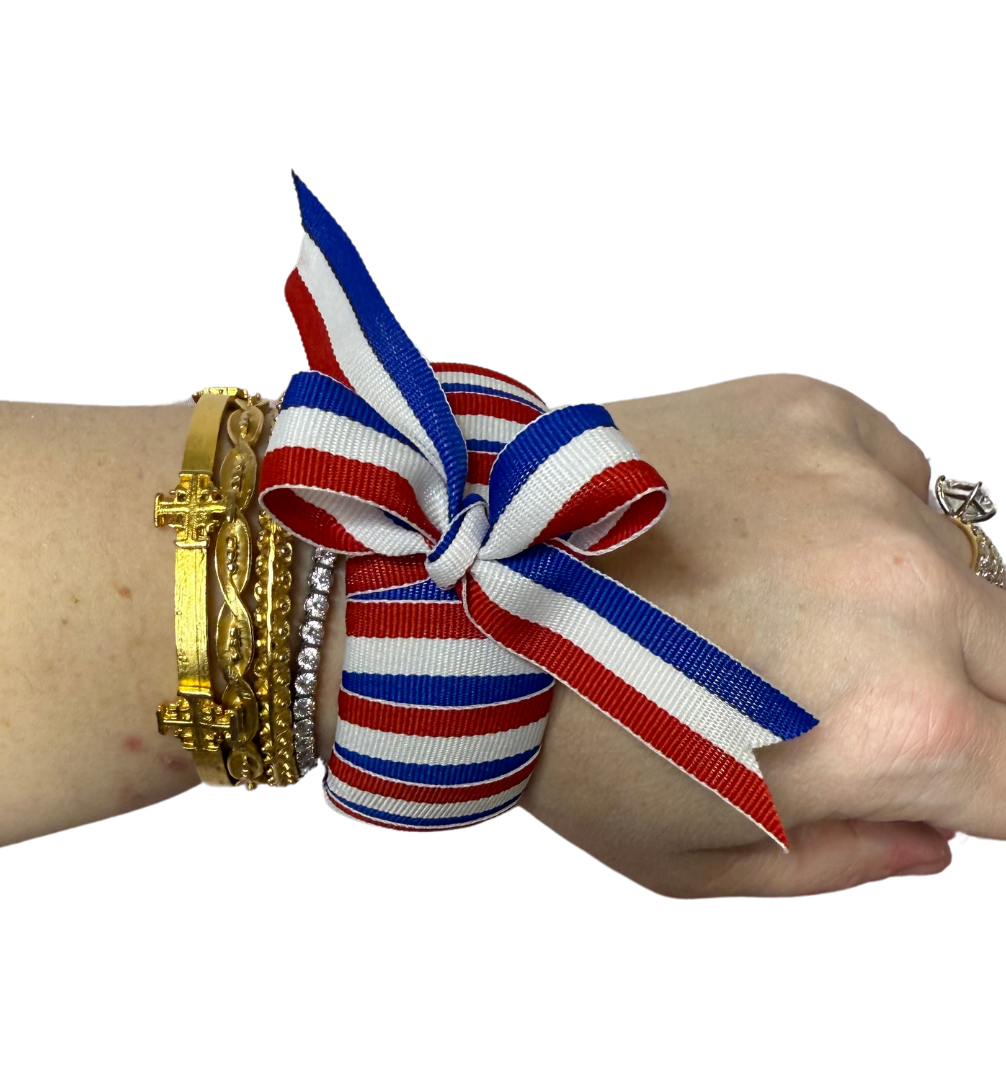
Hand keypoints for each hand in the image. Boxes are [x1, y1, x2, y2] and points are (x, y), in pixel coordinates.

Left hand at [517, 375, 1004, 895]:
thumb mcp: (696, 859)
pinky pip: (894, 472)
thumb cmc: (557, 733)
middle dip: (963, 697)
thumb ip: (844, 861)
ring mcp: (860, 486)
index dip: (986, 790)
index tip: (943, 782)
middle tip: (858, 702)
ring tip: (787, 614)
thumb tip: (926, 836)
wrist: (458, 587)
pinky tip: (766, 538)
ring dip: (905, 602)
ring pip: (961, 564)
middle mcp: (906, 590)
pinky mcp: (809, 411)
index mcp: (899, 722)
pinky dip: (858, 516)